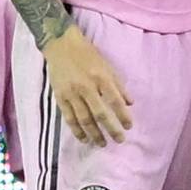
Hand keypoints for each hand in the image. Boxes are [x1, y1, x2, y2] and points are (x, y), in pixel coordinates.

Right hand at [42, 24, 133, 145]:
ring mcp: (72, 94)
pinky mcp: (60, 98)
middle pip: (100, 114)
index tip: (129, 126)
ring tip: (102, 143)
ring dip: (94, 134)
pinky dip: (77, 131)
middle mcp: (87, 87)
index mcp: (101, 77)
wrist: (62, 45)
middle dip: (111, 129)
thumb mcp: (107, 65)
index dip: (123, 115)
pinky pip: (69, 118)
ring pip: (84, 119)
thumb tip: (130, 103)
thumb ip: (118, 84)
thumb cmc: (88, 54)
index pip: (115, 101)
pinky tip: (84, 139)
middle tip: (119, 140)